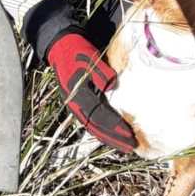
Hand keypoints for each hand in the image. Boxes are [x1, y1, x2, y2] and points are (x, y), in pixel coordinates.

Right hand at [46, 31, 136, 152]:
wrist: (62, 48)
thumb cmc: (77, 52)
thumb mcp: (89, 57)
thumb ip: (100, 71)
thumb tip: (111, 83)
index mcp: (78, 95)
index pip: (99, 115)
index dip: (115, 126)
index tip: (130, 134)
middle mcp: (76, 104)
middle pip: (97, 127)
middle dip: (114, 138)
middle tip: (132, 147)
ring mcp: (77, 106)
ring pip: (94, 127)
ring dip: (110, 138)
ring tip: (126, 146)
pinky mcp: (81, 104)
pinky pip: (93, 121)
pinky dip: (104, 131)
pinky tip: (115, 134)